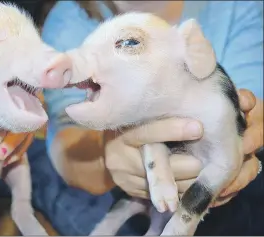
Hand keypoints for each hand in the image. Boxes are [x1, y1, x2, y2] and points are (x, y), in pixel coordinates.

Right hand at [105, 89, 261, 205]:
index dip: (172, 130)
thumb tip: (191, 104)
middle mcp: (119, 157)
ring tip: (204, 171)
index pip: (147, 132)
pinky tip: (191, 181)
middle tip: (207, 160)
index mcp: (120, 133)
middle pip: (162, 165)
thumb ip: (159, 112)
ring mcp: (123, 178)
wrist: (110, 148)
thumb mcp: (139, 115)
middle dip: (188, 163)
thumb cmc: (131, 125)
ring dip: (189, 179)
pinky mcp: (130, 191)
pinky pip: (163, 195)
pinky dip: (180, 189)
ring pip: (167, 184)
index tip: (199, 127)